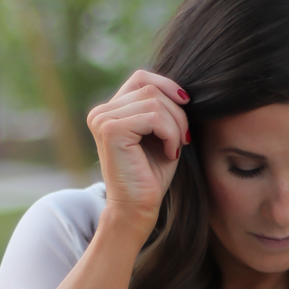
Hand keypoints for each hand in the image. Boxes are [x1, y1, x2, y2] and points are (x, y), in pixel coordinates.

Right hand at [86, 69, 189, 236]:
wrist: (138, 209)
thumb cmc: (151, 176)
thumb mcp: (160, 135)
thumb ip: (162, 108)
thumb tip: (181, 90)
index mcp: (110, 111)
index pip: (142, 78)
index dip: (168, 86)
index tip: (186, 105)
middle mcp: (101, 112)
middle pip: (151, 88)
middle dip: (177, 112)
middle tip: (183, 140)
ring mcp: (102, 119)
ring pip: (154, 101)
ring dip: (175, 126)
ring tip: (174, 149)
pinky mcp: (110, 129)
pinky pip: (153, 117)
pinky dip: (170, 134)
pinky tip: (170, 153)